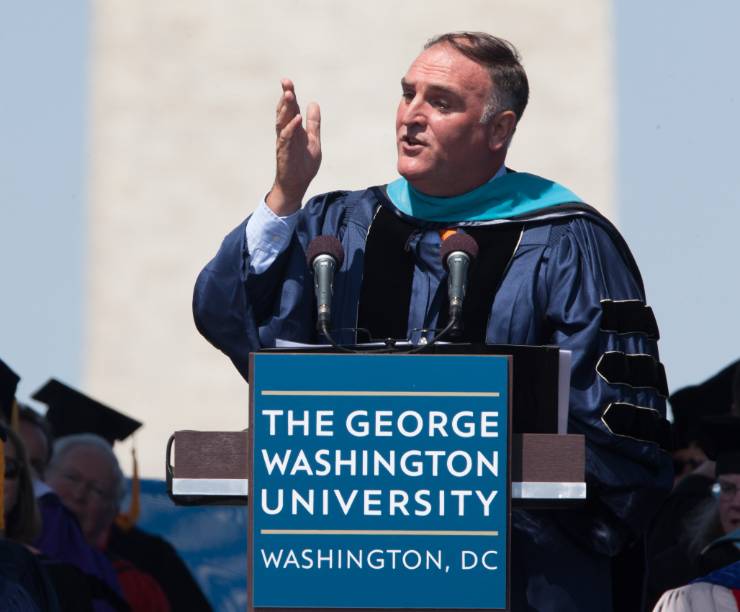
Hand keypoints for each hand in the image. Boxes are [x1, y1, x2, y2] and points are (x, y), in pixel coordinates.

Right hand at [266, 79, 321, 215]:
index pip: (290, 108)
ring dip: (285, 108)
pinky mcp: (284, 152)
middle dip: (285, 97)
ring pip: (282, 121)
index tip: (287, 82)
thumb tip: (314, 103)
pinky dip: (291, 128)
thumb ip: (313, 124)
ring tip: (289, 95)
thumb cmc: (303, 164)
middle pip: (284, 112)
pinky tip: (296, 119)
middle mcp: (287, 133)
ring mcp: (284, 142)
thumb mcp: (313, 140)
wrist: (297, 184)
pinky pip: (286, 138)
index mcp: (294, 129)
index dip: (289, 95)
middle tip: (286, 82)